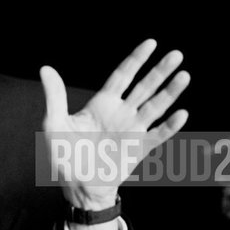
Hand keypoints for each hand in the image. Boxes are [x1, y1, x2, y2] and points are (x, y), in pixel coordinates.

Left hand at [40, 39, 190, 210]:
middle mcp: (120, 113)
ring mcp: (132, 130)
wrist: (78, 186)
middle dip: (159, 71)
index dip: (136, 59)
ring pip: (155, 106)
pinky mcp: (139, 149)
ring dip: (170, 92)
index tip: (151, 43)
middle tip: (176, 54)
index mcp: (102, 104)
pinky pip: (159, 135)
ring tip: (184, 75)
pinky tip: (182, 114)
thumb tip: (45, 69)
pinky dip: (170, 126)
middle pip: (144, 87)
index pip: (122, 75)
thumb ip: (55, 96)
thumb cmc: (65, 155)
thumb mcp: (54, 124)